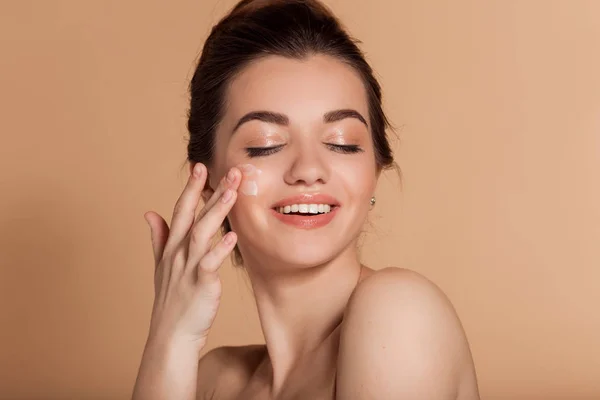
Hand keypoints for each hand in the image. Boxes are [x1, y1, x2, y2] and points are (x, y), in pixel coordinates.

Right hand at [143, 163, 240, 347]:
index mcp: (171, 247)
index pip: (180, 211)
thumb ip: (158, 237)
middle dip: (207, 191)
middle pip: (192, 216)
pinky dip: (220, 249)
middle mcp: (178, 253)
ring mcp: (188, 268)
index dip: (190, 189)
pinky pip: (210, 263)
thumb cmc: (171, 300)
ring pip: (201, 233)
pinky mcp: (201, 285)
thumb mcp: (160, 265)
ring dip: (216, 212)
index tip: (200, 166)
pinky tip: (232, 236)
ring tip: (231, 193)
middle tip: (228, 171)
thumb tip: (149, 212)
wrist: (171, 335)